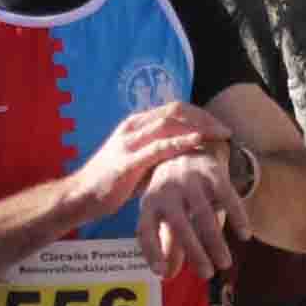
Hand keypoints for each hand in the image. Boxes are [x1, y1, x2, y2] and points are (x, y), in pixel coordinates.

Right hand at [59, 104, 226, 228]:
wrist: (80, 197)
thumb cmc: (111, 183)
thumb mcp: (139, 162)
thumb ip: (160, 154)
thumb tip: (189, 155)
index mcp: (136, 124)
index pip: (174, 108)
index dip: (200, 114)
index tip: (219, 126)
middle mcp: (133, 127)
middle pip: (176, 109)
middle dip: (205, 117)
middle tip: (226, 130)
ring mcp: (129, 141)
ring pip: (170, 122)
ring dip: (200, 125)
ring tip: (220, 134)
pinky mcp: (128, 161)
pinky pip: (159, 146)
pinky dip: (181, 141)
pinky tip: (198, 142)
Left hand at [137, 145, 249, 282]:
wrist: (189, 148)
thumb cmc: (173, 192)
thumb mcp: (163, 213)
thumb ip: (166, 243)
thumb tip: (166, 275)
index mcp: (149, 202)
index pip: (145, 230)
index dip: (152, 252)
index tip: (162, 273)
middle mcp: (166, 190)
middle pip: (179, 225)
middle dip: (194, 252)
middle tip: (207, 274)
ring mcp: (189, 180)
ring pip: (204, 215)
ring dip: (215, 241)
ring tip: (225, 263)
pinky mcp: (212, 172)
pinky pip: (227, 197)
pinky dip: (237, 217)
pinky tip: (245, 235)